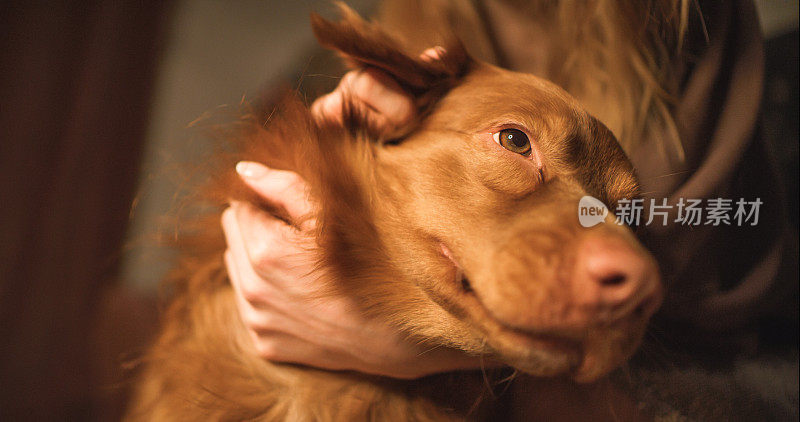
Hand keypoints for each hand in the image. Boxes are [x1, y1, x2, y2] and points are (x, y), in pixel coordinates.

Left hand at [222, 47, 490, 378]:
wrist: (403, 334)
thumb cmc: (377, 265)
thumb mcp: (336, 214)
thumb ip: (285, 187)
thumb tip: (244, 171)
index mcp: (265, 252)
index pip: (241, 206)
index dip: (269, 200)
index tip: (297, 209)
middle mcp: (253, 290)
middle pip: (234, 235)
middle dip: (260, 227)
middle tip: (303, 235)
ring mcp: (259, 321)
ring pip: (237, 268)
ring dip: (260, 258)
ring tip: (304, 263)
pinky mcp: (266, 345)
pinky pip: (250, 304)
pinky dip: (268, 292)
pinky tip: (303, 291)